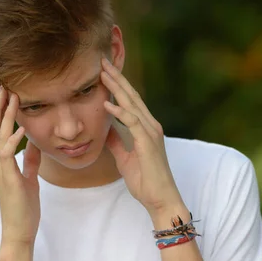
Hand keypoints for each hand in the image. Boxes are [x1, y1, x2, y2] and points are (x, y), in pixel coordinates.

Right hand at [0, 86, 41, 246]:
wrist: (19, 231)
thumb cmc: (24, 206)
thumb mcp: (29, 178)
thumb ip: (30, 160)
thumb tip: (34, 143)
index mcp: (2, 162)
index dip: (0, 111)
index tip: (6, 92)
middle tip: (4, 85)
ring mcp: (0, 171)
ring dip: (4, 116)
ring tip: (12, 97)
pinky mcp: (8, 180)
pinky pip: (7, 155)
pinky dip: (13, 140)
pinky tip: (22, 128)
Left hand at [101, 58, 184, 216]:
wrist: (159, 199)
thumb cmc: (145, 181)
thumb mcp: (124, 158)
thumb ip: (117, 142)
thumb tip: (107, 130)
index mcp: (145, 128)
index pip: (130, 101)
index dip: (117, 85)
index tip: (102, 72)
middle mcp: (150, 126)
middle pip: (132, 96)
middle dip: (116, 78)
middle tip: (101, 61)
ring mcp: (150, 133)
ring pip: (132, 104)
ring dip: (117, 87)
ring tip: (102, 73)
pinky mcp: (148, 143)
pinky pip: (132, 122)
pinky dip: (119, 112)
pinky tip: (107, 103)